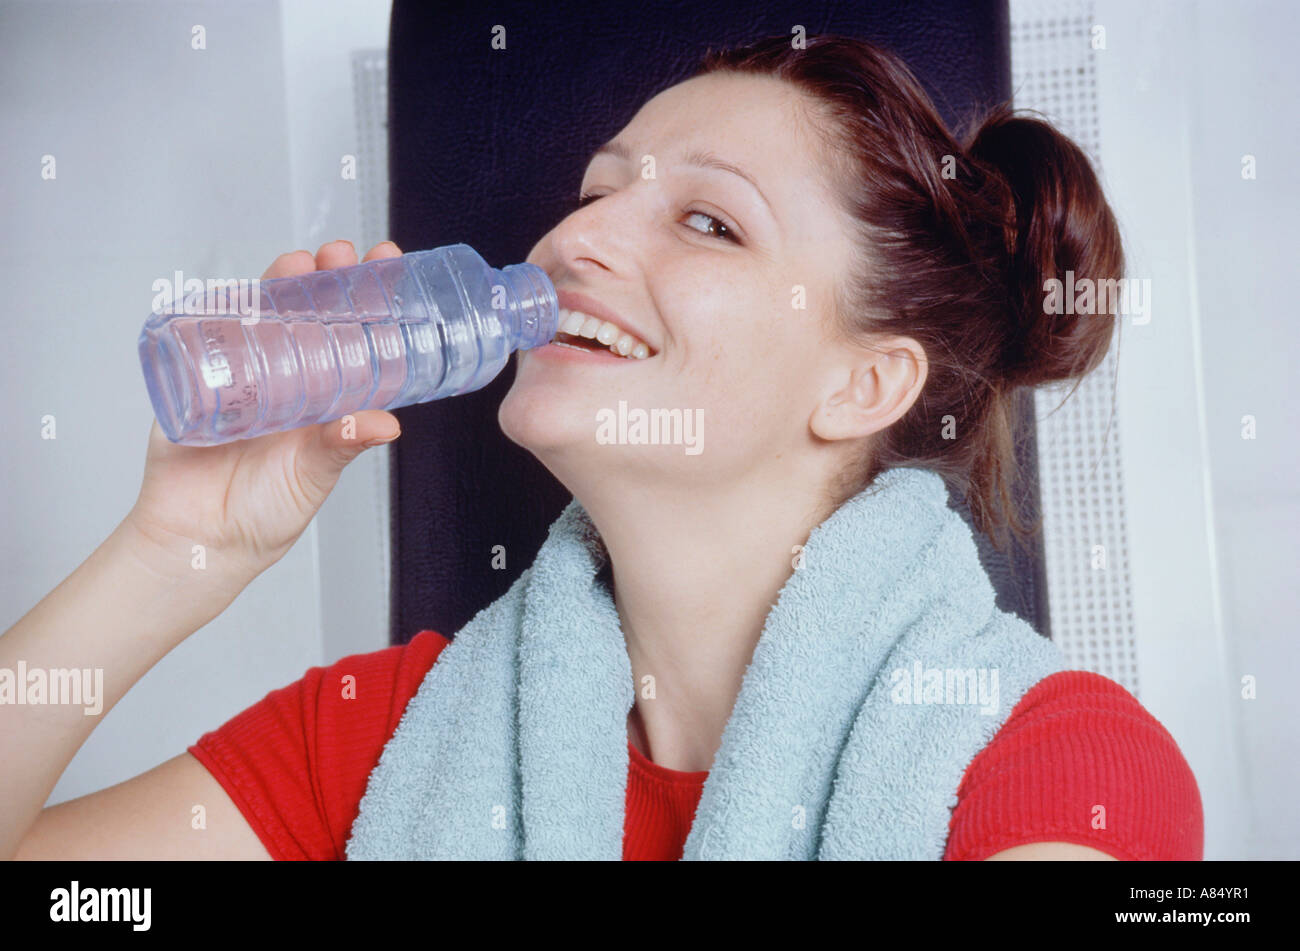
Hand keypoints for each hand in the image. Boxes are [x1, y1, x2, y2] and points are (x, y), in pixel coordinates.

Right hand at [125, 240, 403, 582]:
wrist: (198, 541)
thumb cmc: (264, 513)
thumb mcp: (313, 477)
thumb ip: (342, 446)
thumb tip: (385, 424)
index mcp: (329, 397)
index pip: (356, 335)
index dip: (371, 300)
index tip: (388, 267)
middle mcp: (291, 378)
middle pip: (311, 313)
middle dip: (327, 278)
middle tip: (342, 255)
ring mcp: (246, 373)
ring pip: (264, 315)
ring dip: (279, 284)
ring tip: (299, 265)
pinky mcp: (200, 379)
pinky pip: (208, 336)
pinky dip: (219, 310)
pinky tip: (236, 292)